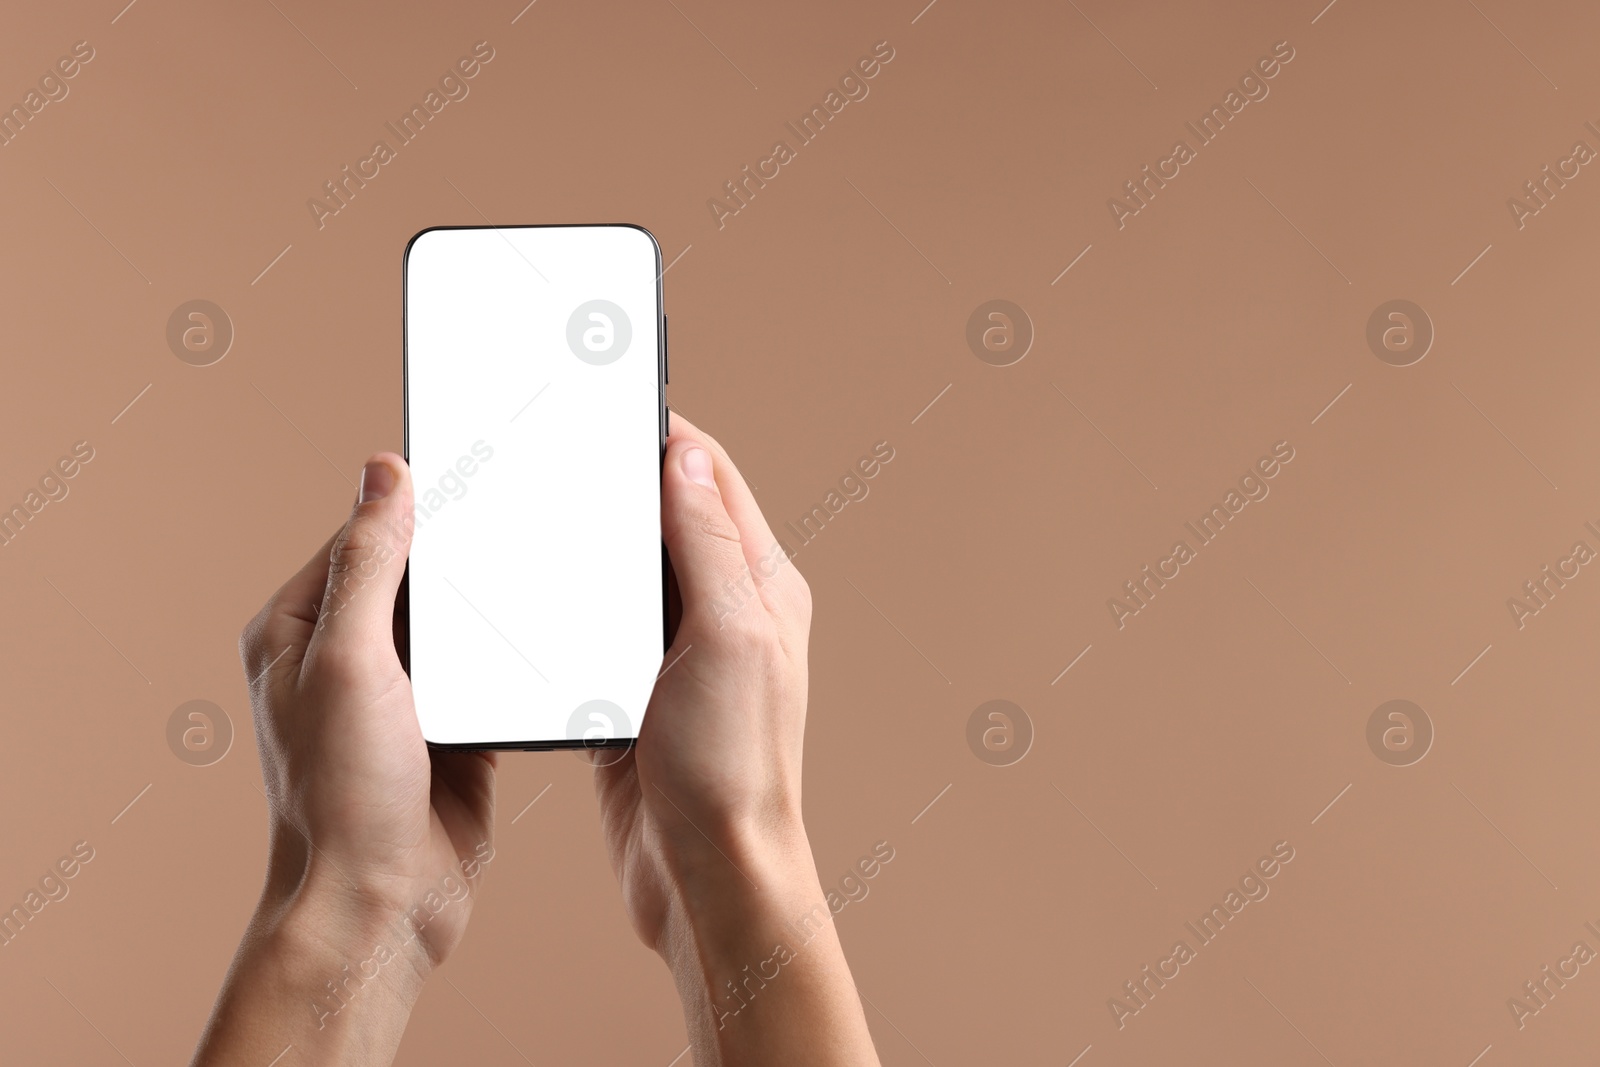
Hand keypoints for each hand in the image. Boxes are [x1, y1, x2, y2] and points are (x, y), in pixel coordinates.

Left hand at [192, 455, 494, 1064]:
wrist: (383, 902)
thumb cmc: (343, 795)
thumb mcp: (351, 660)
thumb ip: (369, 564)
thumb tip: (382, 470)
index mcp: (299, 627)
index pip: (361, 535)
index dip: (415, 505)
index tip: (473, 470)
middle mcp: (343, 655)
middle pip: (416, 573)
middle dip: (463, 554)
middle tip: (517, 520)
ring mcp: (398, 692)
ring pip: (457, 620)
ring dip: (490, 607)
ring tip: (534, 574)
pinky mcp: (449, 725)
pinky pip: (487, 668)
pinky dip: (511, 655)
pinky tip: (541, 639)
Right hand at [590, 414, 879, 1064]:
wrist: (707, 875)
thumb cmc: (733, 766)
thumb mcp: (726, 638)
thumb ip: (707, 546)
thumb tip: (687, 457)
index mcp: (763, 587)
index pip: (712, 481)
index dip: (664, 435)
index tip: (610, 401)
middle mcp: (729, 612)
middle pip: (670, 518)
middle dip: (620, 480)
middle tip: (563, 446)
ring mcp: (683, 654)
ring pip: (633, 571)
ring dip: (597, 541)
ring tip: (545, 505)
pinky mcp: (639, 693)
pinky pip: (605, 628)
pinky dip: (578, 604)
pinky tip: (541, 595)